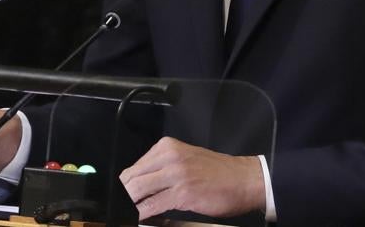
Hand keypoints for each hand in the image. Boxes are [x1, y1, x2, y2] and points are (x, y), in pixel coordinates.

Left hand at [119, 137, 265, 219]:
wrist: (244, 179)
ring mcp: (176, 174)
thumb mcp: (185, 160)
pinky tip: (140, 218)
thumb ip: (161, 169)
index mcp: (167, 147)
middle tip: (120, 208)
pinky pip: (153, 206)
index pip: (134, 168)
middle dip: (123, 196)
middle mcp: (169, 157)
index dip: (124, 186)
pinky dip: (143, 214)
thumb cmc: (217, 173)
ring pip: (138, 191)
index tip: (119, 197)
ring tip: (127, 213)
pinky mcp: (183, 193)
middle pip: (131, 179)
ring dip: (130, 205)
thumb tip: (139, 186)